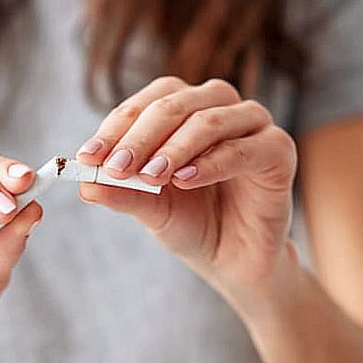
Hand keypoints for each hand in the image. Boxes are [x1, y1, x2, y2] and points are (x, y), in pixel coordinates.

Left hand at [75, 76, 296, 295]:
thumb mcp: (150, 209)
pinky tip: (185, 181)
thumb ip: (121, 193)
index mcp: (185, 108)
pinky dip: (211, 163)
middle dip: (140, 136)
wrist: (234, 260)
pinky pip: (243, 149)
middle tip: (116, 167)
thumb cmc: (192, 223)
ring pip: (209, 120)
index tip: (88, 157)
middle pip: (175, 104)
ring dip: (174, 148)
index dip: (116, 127)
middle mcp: (219, 107)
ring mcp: (253, 125)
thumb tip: (84, 184)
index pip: (148, 102)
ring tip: (150, 176)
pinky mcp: (279, 150)